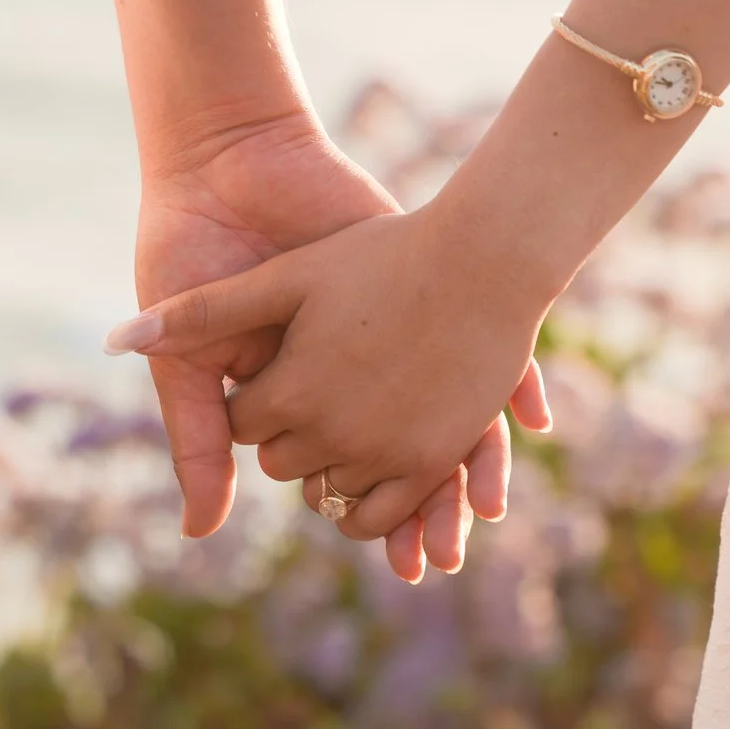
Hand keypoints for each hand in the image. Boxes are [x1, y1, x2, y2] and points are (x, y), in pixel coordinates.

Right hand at [131, 110, 550, 578]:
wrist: (233, 165)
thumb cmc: (195, 257)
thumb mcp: (196, 359)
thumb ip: (199, 441)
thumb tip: (203, 534)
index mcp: (298, 397)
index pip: (344, 475)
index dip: (376, 518)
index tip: (409, 563)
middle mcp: (351, 373)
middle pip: (403, 457)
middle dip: (430, 511)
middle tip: (448, 558)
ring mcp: (392, 332)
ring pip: (452, 416)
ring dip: (472, 468)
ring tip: (487, 514)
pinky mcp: (424, 285)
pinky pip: (482, 345)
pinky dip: (513, 383)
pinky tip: (534, 416)